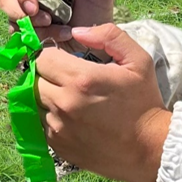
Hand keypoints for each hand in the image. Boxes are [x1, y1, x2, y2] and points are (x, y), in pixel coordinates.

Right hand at [0, 0, 114, 42]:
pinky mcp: (27, 33)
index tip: (33, 5)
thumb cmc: (98, 10)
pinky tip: (56, 38)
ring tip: (53, 28)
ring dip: (29, 25)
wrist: (101, 40)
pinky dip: (36, 38)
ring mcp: (28, 15)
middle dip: (18, 10)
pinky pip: (19, 36)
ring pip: (10, 17)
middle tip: (41, 19)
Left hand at [35, 24, 170, 181]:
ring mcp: (57, 126)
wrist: (150, 149)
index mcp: (81, 79)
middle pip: (32, 79)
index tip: (63, 60)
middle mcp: (64, 103)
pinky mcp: (56, 144)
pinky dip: (46, 116)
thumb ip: (109, 36)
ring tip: (66, 97)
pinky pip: (37, 122)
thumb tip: (77, 32)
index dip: (51, 55)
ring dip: (43, 96)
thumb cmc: (144, 102)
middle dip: (45, 75)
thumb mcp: (138, 61)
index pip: (42, 57)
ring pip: (31, 101)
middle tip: (65, 79)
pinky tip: (67, 116)